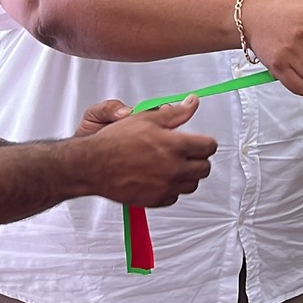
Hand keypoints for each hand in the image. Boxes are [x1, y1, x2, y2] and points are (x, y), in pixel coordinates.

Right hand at [80, 96, 217, 206]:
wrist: (93, 164)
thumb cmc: (115, 141)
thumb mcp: (147, 118)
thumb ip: (175, 112)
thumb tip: (192, 102)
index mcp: (175, 146)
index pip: (209, 147)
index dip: (205, 142)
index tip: (199, 142)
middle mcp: (174, 168)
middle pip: (205, 168)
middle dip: (199, 159)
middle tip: (187, 153)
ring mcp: (165, 186)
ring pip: (192, 184)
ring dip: (187, 175)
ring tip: (174, 165)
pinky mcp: (155, 200)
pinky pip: (174, 197)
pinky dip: (171, 188)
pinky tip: (161, 178)